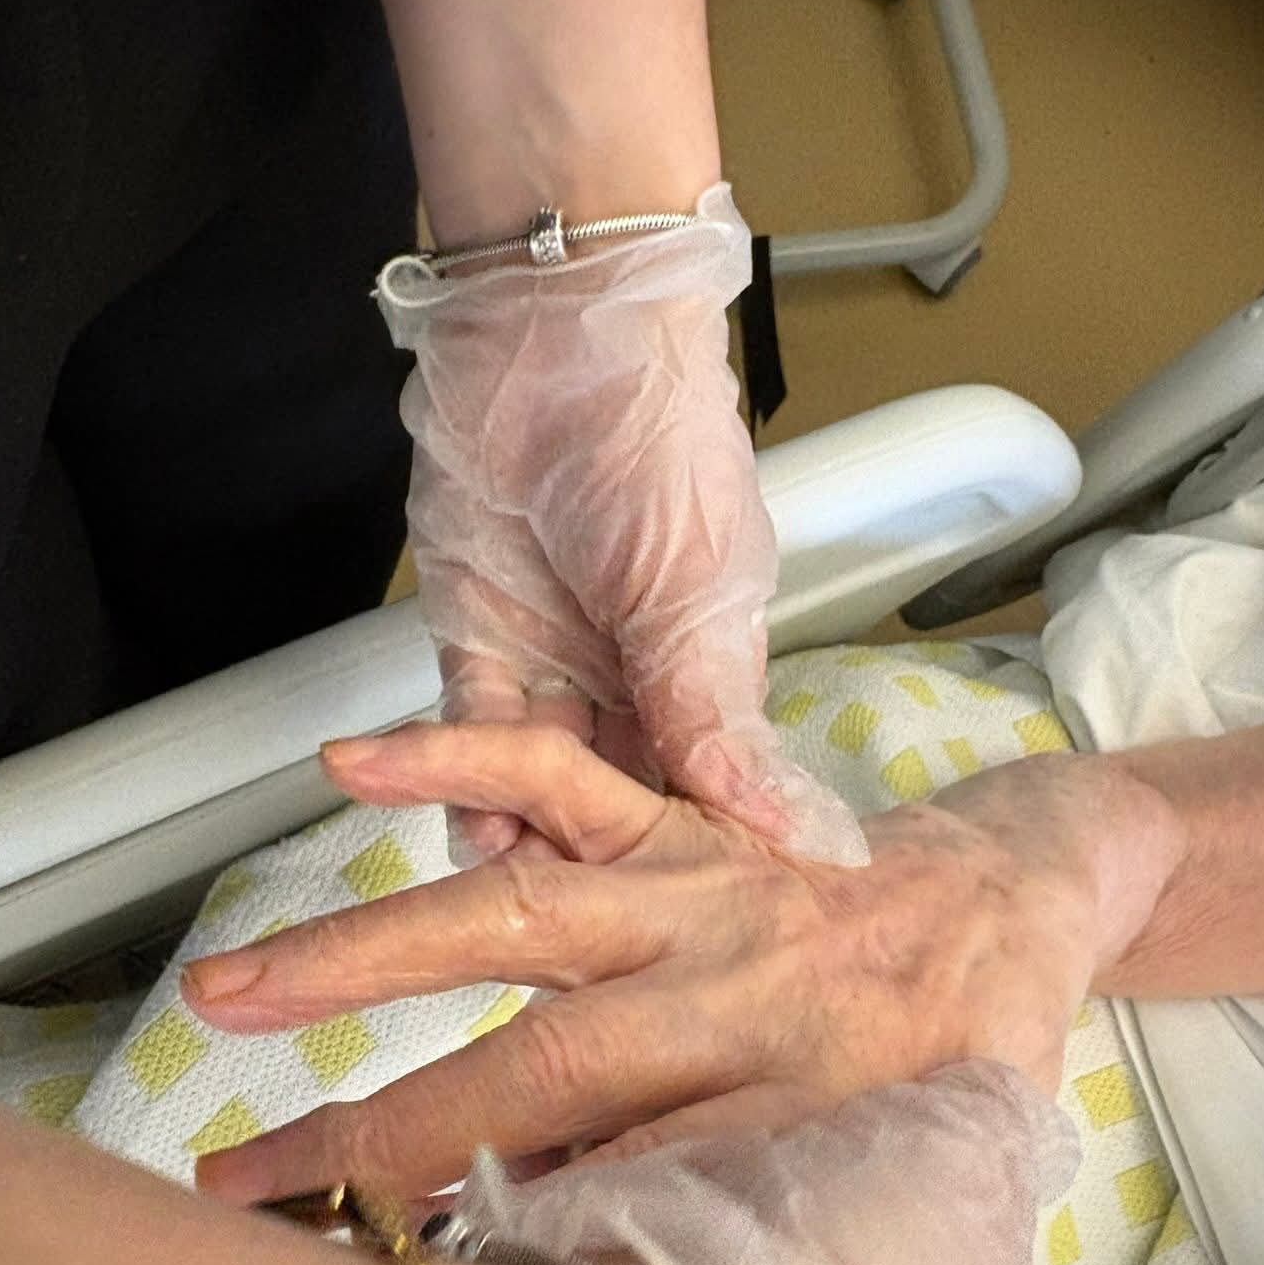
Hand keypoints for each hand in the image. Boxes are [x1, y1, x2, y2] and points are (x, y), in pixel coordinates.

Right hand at [185, 720, 1181, 1204]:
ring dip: (360, 955)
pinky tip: (350, 766)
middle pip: (539, 1075)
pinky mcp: (682, 817)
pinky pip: (562, 773)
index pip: (619, 1205)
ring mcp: (702, 892)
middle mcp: (739, 1003)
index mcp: (803, 1121)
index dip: (497, 1257)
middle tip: (245, 1191)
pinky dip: (456, 760)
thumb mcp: (910, 1214)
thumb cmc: (957, 1077)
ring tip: (229, 993)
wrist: (1014, 903)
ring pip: (516, 915)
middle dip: (378, 1137)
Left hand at [380, 187, 866, 866]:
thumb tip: (797, 838)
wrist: (550, 335)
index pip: (705, 785)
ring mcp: (550, 659)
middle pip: (617, 794)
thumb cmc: (654, 444)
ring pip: (540, 778)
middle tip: (591, 927)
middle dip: (602, 862)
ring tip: (523, 893)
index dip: (696, 855)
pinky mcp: (476, 636)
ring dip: (529, 833)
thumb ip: (719, 719)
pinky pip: (470, 728)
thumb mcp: (700, 596)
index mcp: (708, 666)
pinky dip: (466, 779)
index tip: (690, 929)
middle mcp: (631, 673)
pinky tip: (474, 830)